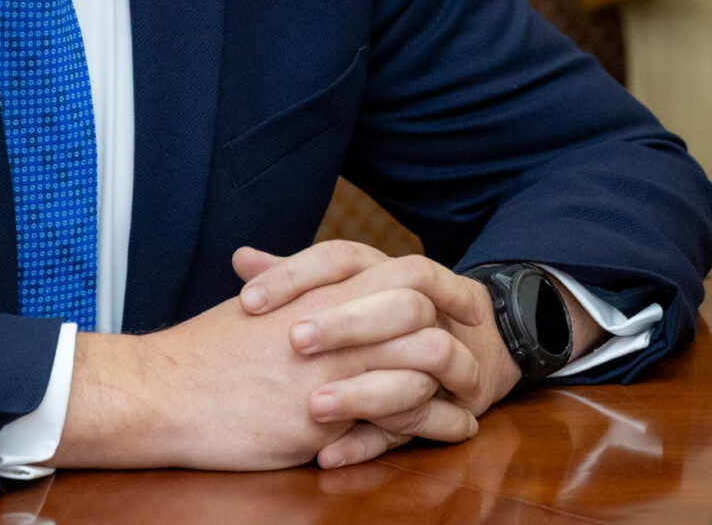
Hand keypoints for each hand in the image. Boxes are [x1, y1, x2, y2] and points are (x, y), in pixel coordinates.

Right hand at [48, 276, 478, 471]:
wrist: (162, 392)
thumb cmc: (203, 354)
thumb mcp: (258, 308)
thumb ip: (296, 289)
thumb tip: (322, 280)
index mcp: (319, 291)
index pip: (403, 272)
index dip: (440, 285)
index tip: (460, 301)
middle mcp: (333, 323)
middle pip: (423, 309)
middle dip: (460, 327)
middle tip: (480, 343)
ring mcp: (332, 370)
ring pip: (421, 362)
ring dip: (453, 380)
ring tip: (469, 396)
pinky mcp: (324, 419)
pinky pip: (398, 418)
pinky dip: (430, 424)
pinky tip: (444, 430)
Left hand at [232, 240, 522, 466]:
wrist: (470, 345)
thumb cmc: (380, 319)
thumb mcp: (339, 292)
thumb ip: (293, 278)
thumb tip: (241, 256)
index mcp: (383, 271)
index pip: (343, 256)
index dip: (296, 274)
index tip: (248, 300)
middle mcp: (419, 306)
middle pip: (396, 303)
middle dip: (347, 323)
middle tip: (295, 341)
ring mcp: (442, 354)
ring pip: (422, 361)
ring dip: (365, 389)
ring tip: (314, 407)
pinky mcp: (449, 404)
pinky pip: (419, 424)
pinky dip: (371, 442)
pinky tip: (326, 455)